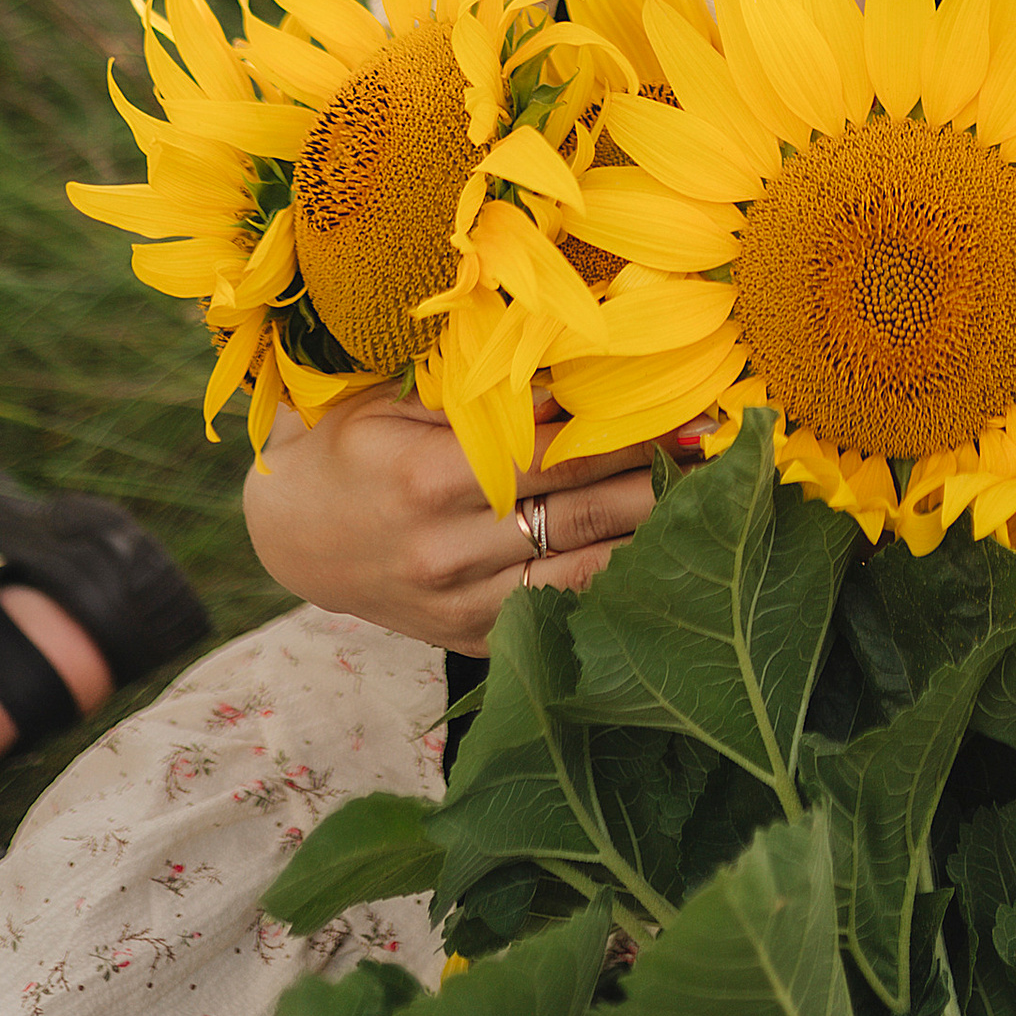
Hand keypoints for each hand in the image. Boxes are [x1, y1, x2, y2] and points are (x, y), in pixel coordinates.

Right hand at [243, 390, 673, 652]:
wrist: (291, 532)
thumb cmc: (350, 441)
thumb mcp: (398, 395)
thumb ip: (483, 392)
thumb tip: (582, 374)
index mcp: (426, 476)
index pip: (556, 455)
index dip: (631, 435)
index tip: (692, 415)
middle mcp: (444, 550)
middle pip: (580, 517)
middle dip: (658, 486)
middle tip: (724, 460)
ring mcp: (456, 606)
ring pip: (578, 576)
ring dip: (650, 545)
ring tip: (711, 512)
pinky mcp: (465, 640)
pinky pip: (552, 617)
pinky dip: (609, 592)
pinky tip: (659, 567)